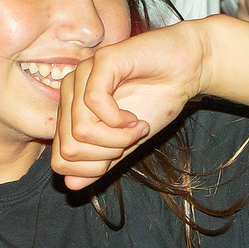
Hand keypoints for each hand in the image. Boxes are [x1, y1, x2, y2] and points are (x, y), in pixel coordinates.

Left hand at [52, 20, 216, 189]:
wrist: (188, 69)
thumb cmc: (157, 101)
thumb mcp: (127, 143)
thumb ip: (100, 163)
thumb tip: (70, 185)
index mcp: (71, 110)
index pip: (60, 160)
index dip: (93, 168)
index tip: (121, 153)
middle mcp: (70, 91)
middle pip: (69, 148)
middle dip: (107, 154)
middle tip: (132, 140)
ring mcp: (82, 75)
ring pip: (80, 129)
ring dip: (117, 139)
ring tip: (137, 128)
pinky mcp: (100, 62)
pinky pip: (94, 103)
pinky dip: (120, 121)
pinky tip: (135, 117)